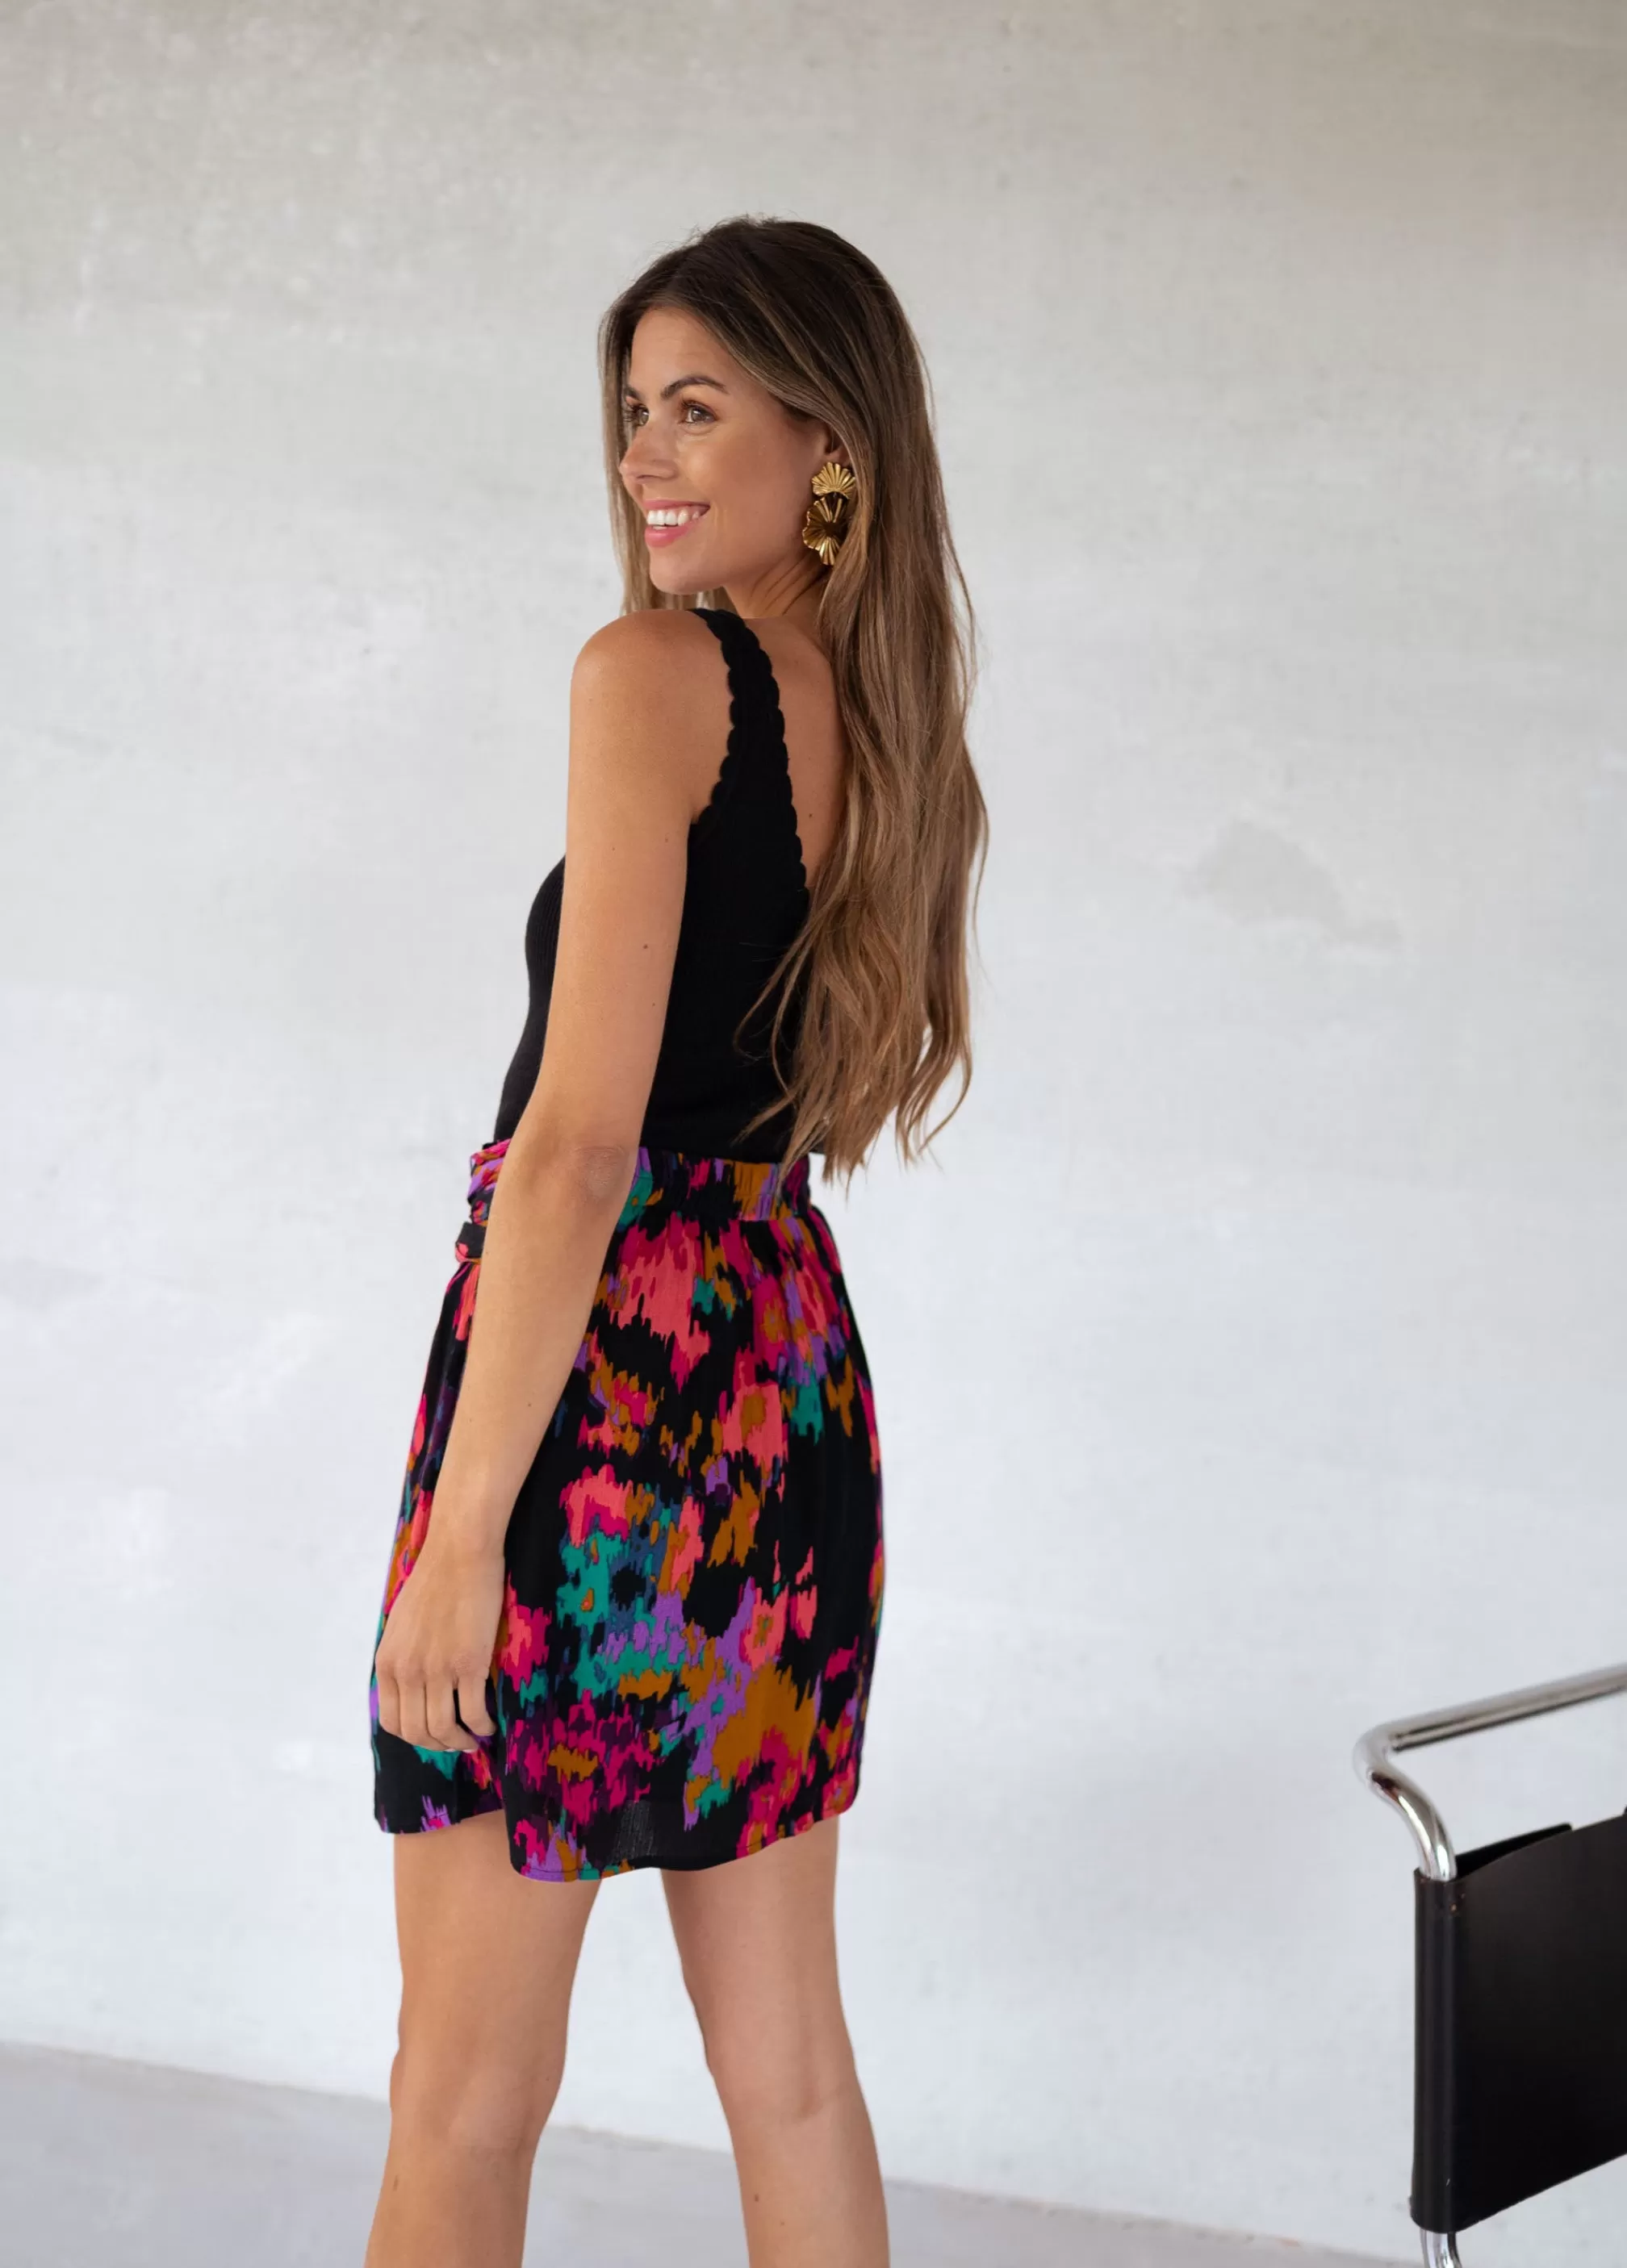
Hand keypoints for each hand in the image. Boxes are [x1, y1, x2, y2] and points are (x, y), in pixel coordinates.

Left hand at [375, 1523, 503, 1752]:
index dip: (415, 1737)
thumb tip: (412, 1683)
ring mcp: (436, 1669)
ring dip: (462, 1740)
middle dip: (440, 1744)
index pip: (392, 1722)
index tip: (434, 1734)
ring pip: (444, 1729)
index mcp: (388, 1663)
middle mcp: (407, 1671)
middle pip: (417, 1733)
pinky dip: (482, 1726)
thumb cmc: (436, 1580)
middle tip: (459, 1741)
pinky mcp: (468, 1663)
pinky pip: (473, 1713)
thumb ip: (402, 1656)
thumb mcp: (402, 1624)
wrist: (460, 1551)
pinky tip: (491, 1723)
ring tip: (476, 1736)